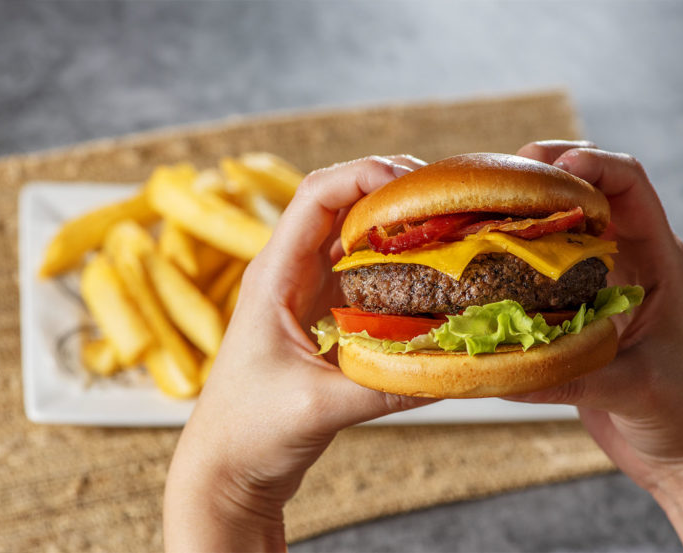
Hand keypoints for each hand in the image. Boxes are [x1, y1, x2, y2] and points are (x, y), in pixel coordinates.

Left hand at [163, 155, 432, 551]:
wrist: (227, 467)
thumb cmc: (250, 432)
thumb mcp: (321, 408)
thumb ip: (387, 388)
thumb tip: (454, 367)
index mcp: (274, 276)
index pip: (315, 196)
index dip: (364, 175)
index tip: (413, 182)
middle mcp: (288, 272)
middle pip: (337, 202)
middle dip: (388, 188)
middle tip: (441, 198)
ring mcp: (304, 292)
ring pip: (351, 233)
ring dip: (393, 222)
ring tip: (442, 224)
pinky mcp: (320, 314)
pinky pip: (360, 270)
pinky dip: (393, 260)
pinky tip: (426, 272)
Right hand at [512, 140, 682, 551]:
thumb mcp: (639, 389)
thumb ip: (576, 377)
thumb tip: (504, 371)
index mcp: (657, 259)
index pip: (629, 184)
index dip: (590, 164)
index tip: (548, 167)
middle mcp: (625, 260)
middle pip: (584, 189)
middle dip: (539, 174)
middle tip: (493, 184)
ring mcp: (597, 282)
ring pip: (555, 225)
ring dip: (518, 213)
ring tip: (475, 214)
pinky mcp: (574, 309)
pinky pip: (537, 269)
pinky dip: (507, 260)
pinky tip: (477, 268)